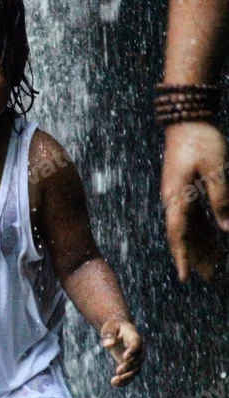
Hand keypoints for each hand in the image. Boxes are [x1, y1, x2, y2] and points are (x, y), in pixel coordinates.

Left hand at [100, 318, 143, 387]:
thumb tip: (108, 345)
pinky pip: (131, 375)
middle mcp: (139, 349)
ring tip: (114, 381)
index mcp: (134, 337)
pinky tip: (114, 384)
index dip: (132, 351)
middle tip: (117, 371)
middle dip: (128, 366)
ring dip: (126, 377)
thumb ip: (109, 334)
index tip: (124, 358)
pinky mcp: (131, 365)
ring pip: (135, 370)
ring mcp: (136, 358)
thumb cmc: (114, 327)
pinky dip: (124, 381)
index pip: (136, 344)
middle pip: (138, 359)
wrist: (119, 330)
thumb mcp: (110, 327)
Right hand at [161, 122, 227, 281]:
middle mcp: (174, 200)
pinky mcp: (186, 189)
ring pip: (191, 227)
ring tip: (212, 265)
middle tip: (206, 278)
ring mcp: (179, 195)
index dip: (183, 257)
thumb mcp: (215, 170)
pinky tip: (214, 239)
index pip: (179, 234)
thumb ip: (220, 199)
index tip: (185, 277)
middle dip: (195, 257)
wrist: (187, 119)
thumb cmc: (200, 141)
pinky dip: (205, 230)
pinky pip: (195, 215)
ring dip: (201, 246)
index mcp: (177, 198)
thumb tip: (225, 227)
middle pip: (184, 235)